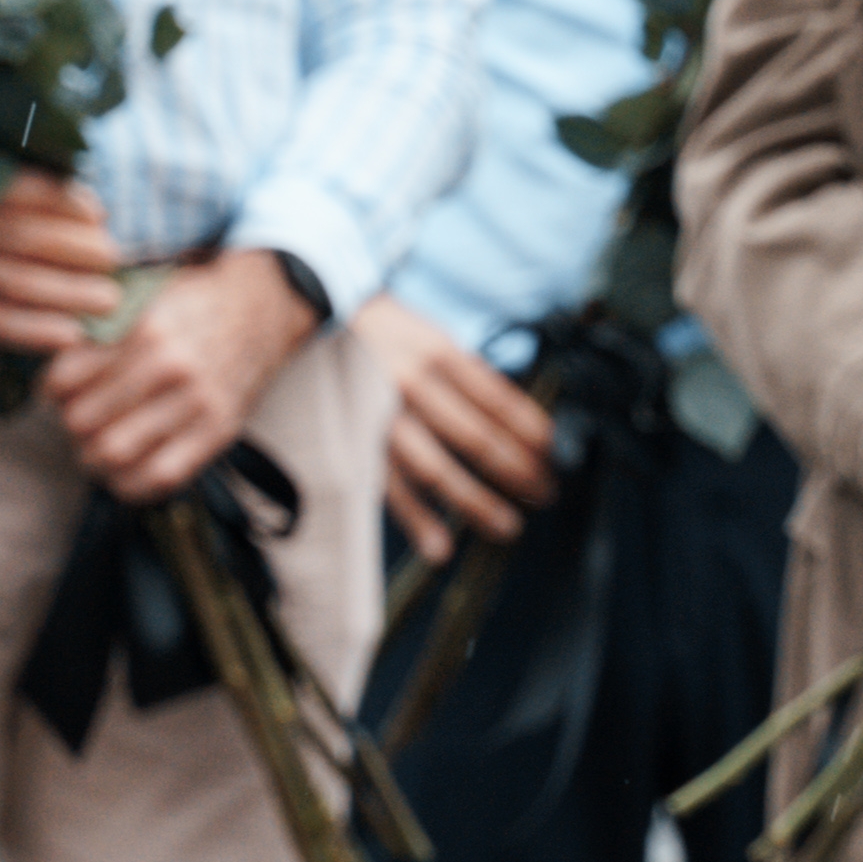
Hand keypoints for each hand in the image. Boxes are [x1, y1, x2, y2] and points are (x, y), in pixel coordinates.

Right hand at [0, 165, 124, 355]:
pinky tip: (68, 335)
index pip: (14, 192)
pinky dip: (28, 331)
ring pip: (7, 283)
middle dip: (77, 252)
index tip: (98, 213)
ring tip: (108, 299)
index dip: (63, 204)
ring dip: (66, 295)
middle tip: (116, 258)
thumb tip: (71, 188)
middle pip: (19, 240)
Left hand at [41, 252, 313, 506]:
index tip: (60, 393)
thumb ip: (96, 329)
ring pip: (114, 452)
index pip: (64, 379)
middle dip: (72, 427)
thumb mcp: (140, 297)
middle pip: (82, 421)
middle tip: (80, 422)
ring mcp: (197, 401)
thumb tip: (52, 378)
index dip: (51, 392)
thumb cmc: (188, 304)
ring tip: (98, 448)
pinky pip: (160, 476)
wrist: (260, 308)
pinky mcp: (219, 429)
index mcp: (142, 328)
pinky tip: (125, 472)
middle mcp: (169, 365)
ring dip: (94, 457)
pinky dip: (130, 483)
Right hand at [356, 295, 559, 547]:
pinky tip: (440, 545)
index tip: (554, 457)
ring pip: (436, 470)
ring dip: (476, 503)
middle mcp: (411, 384)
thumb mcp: (429, 334)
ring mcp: (378, 415)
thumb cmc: (380, 331)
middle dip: (518, 472)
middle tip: (545, 495)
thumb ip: (467, 373)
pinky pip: (388, 485)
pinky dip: (415, 519)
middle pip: (477, 438)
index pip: (500, 401)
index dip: (532, 434)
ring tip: (508, 526)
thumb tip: (514, 417)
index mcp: (438, 353)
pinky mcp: (351, 439)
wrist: (308, 316)